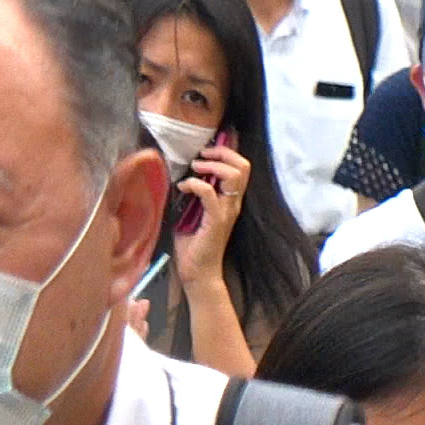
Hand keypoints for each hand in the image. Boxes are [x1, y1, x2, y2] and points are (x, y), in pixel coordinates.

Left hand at [170, 145, 248, 284]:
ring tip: (194, 169)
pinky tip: (183, 187)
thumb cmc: (193, 245)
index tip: (206, 152)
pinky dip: (195, 185)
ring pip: (234, 176)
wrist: (198, 272)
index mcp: (229, 200)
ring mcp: (227, 211)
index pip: (241, 168)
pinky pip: (209, 194)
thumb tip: (180, 175)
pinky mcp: (216, 220)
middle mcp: (233, 203)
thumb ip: (192, 195)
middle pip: (243, 166)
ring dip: (211, 166)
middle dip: (222, 153)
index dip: (227, 152)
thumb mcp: (191, 212)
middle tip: (201, 157)